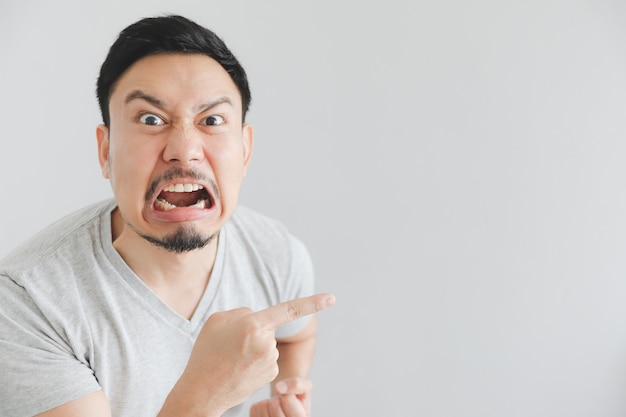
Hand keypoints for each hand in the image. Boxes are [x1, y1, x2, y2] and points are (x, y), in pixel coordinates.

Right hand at [172, 293, 334, 414]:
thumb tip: (261, 318)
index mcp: (253, 325)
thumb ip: (244, 312)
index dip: (313, 303)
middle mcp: (266, 343)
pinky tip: (239, 368)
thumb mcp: (217, 320)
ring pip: (267, 343)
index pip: (289, 310)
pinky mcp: (271, 375)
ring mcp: (271, 361)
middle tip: (229, 344)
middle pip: (267, 326)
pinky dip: (255, 361)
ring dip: (253, 347)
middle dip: (252, 330)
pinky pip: (267, 359)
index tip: (332, 298)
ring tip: (231, 358)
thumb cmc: (206, 353)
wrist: (201, 391)